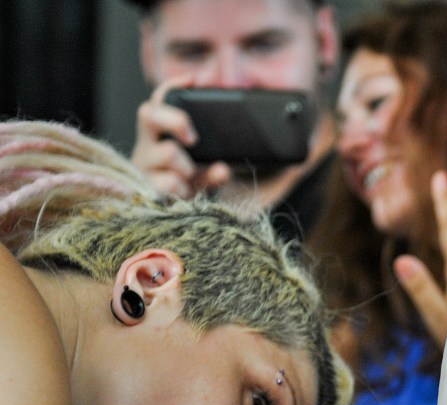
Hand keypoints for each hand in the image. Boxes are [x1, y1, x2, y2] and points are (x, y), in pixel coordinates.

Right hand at [130, 78, 231, 197]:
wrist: (181, 221)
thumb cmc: (194, 185)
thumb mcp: (209, 165)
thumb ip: (223, 156)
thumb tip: (240, 159)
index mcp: (161, 132)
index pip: (160, 100)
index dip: (173, 86)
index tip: (194, 79)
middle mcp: (148, 145)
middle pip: (149, 114)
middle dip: (175, 120)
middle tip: (193, 137)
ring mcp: (144, 167)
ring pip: (166, 153)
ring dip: (188, 165)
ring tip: (193, 175)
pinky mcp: (146, 190)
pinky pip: (168, 183)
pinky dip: (185, 187)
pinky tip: (188, 192)